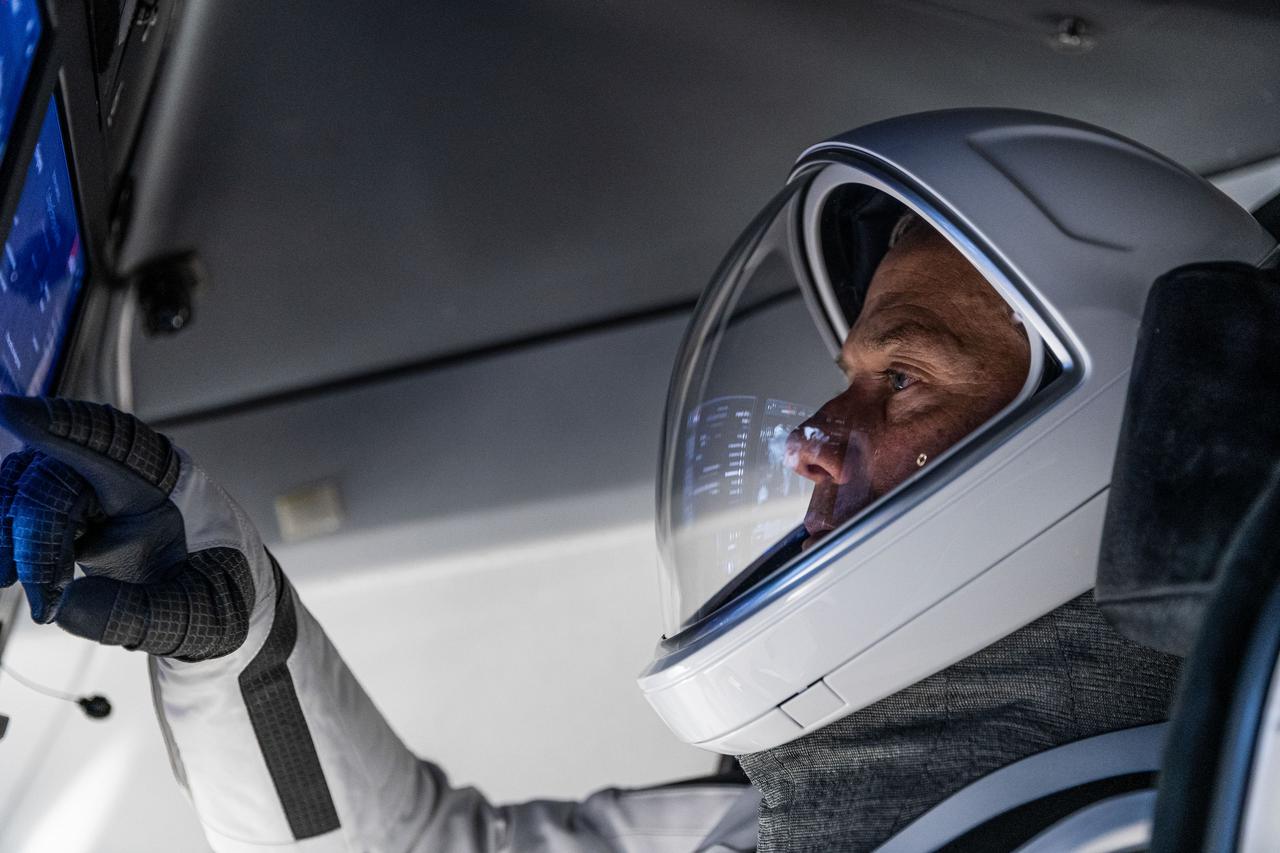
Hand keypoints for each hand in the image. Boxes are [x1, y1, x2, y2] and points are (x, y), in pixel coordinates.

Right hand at [0, 396, 263, 660]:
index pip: (112, 441)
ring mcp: (90, 486)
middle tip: (46, 605)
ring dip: (12, 539)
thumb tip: (65, 608)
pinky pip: (21, 507)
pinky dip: (10, 540)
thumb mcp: (190, 613)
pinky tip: (13, 577)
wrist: (215, 596)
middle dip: (36, 541)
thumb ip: (134, 613)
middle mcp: (122, 472)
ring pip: (25, 489)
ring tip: (35, 598)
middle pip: (52, 481)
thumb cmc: (213, 591)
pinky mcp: (68, 506)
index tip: (13, 413)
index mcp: (164, 480)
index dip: (63, 426)